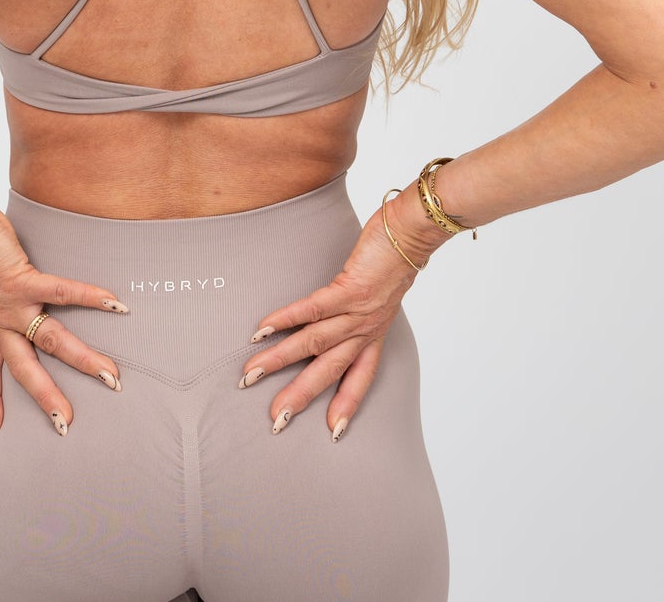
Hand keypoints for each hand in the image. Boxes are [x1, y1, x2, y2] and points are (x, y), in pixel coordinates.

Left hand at [0, 198, 128, 442]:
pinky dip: (90, 297)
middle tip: (67, 424)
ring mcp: (14, 303)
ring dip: (83, 359)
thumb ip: (1, 294)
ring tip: (110, 376)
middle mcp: (1, 320)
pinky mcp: (25, 278)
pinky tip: (115, 305)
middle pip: (26, 368)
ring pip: (52, 340)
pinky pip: (62, 291)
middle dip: (47, 397)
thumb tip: (18, 290)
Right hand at [239, 189, 446, 437]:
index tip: (333, 431)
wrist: (411, 232)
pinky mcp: (348, 288)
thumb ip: (359, 305)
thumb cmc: (394, 257)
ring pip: (314, 343)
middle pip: (330, 370)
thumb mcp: (381, 292)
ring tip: (253, 374)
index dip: (347, 403)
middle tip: (276, 420)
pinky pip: (313, 309)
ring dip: (280, 361)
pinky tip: (263, 329)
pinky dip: (286, 320)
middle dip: (301, 396)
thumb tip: (336, 309)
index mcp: (374, 333)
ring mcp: (357, 310)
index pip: (361, 377)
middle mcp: (366, 328)